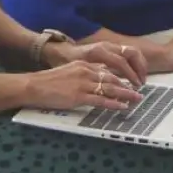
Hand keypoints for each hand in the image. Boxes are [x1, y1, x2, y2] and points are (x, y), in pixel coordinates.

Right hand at [22, 61, 142, 111]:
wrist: (33, 85)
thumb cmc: (47, 81)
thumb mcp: (67, 72)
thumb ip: (82, 74)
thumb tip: (94, 81)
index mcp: (83, 64)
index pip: (106, 71)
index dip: (120, 78)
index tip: (129, 84)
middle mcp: (85, 71)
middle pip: (112, 79)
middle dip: (127, 86)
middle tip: (138, 92)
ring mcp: (82, 84)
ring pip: (109, 89)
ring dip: (125, 95)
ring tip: (136, 99)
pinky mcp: (79, 96)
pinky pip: (101, 100)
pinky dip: (114, 104)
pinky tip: (122, 107)